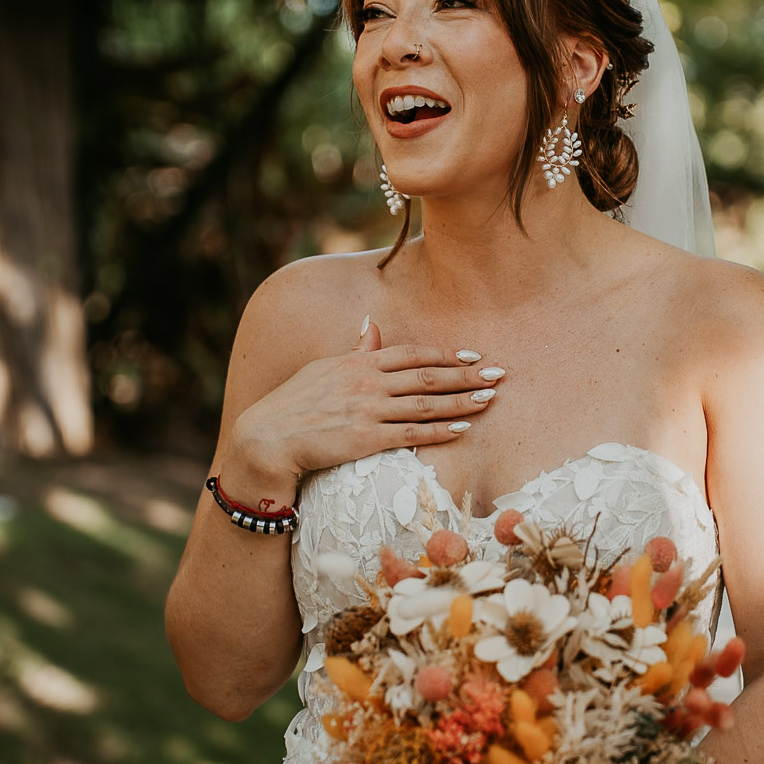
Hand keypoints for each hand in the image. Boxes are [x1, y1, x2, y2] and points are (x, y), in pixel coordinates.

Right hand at [227, 319, 506, 492]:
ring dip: (461, 401)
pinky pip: (412, 433)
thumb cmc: (294, 404)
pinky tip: (462, 428)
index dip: (445, 354)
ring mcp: (369, 410)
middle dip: (466, 375)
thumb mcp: (324, 369)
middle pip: (428, 376)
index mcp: (359, 362)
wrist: (267, 438)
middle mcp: (368, 382)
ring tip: (489, 399)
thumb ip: (355, 351)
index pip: (412, 354)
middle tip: (497, 374)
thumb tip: (371, 324)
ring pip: (426, 404)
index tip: (472, 355)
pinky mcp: (367, 438)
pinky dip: (439, 430)